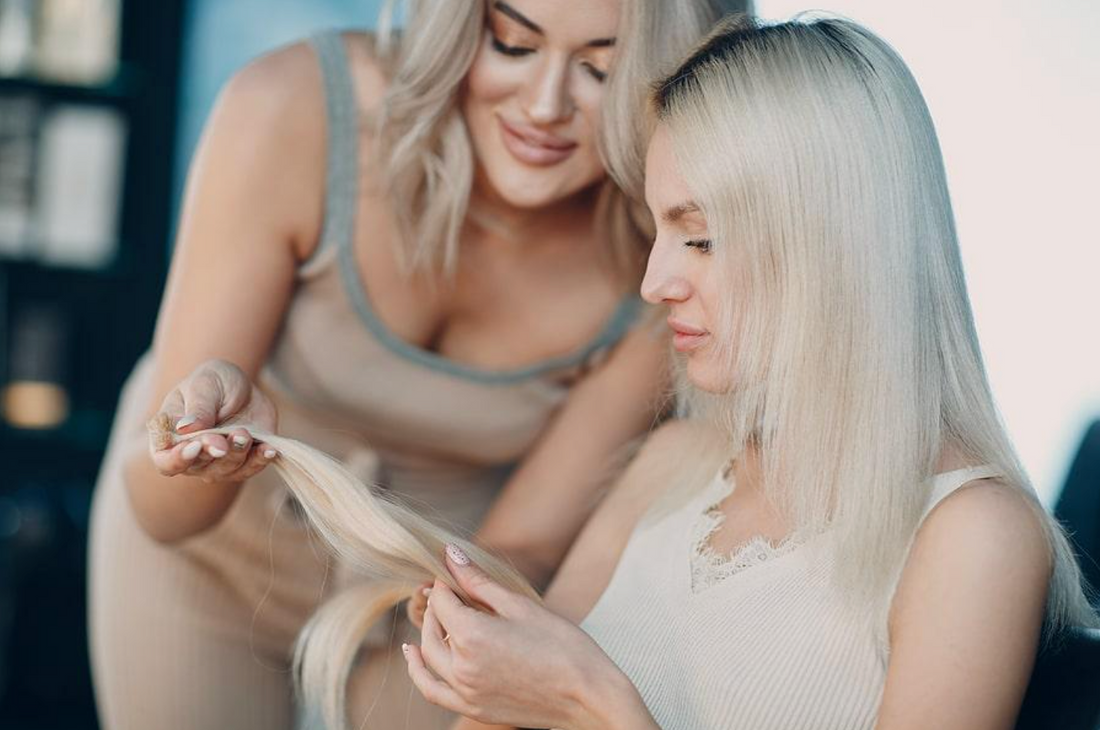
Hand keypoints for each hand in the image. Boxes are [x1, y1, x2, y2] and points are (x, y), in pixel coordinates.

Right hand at [150, 358, 278, 482]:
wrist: (240, 386)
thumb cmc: (211, 384)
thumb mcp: (203, 385)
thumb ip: (197, 408)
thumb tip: (185, 428)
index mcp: (170, 439)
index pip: (166, 461)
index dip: (178, 459)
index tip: (195, 445)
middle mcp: (191, 457)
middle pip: (199, 465)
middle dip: (215, 450)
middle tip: (228, 436)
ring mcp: (218, 463)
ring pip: (226, 469)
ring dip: (238, 453)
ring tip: (244, 433)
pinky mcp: (244, 462)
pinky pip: (251, 468)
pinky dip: (260, 460)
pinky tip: (269, 449)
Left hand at [403, 545, 648, 729]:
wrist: (589, 696)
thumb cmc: (563, 646)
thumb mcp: (520, 606)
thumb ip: (480, 583)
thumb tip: (451, 556)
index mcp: (472, 635)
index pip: (443, 600)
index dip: (445, 582)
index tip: (452, 571)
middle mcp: (461, 666)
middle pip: (431, 627)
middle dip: (435, 604)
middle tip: (448, 589)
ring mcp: (465, 692)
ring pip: (427, 658)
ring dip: (424, 633)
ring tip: (432, 616)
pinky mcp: (473, 709)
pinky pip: (432, 690)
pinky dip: (418, 672)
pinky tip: (414, 656)